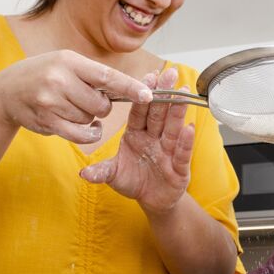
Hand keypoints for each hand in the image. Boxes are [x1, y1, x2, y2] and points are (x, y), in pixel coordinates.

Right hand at [0, 50, 151, 143]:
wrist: (6, 92)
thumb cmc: (45, 75)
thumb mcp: (65, 64)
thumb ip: (93, 75)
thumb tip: (134, 88)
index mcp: (69, 60)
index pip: (107, 76)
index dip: (130, 87)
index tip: (149, 95)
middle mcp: (59, 79)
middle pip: (102, 103)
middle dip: (101, 106)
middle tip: (85, 98)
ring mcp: (51, 101)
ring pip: (90, 118)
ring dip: (87, 117)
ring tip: (70, 106)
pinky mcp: (47, 121)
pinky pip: (81, 134)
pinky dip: (88, 133)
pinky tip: (83, 126)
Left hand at [79, 67, 194, 212]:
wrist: (152, 201)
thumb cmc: (134, 181)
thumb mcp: (113, 175)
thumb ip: (101, 171)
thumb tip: (83, 172)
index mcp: (136, 134)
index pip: (139, 111)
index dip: (143, 94)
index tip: (148, 76)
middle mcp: (154, 138)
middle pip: (159, 114)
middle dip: (165, 94)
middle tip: (171, 73)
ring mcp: (168, 151)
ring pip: (173, 128)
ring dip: (178, 111)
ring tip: (183, 93)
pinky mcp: (179, 167)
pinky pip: (182, 152)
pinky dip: (186, 141)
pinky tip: (189, 128)